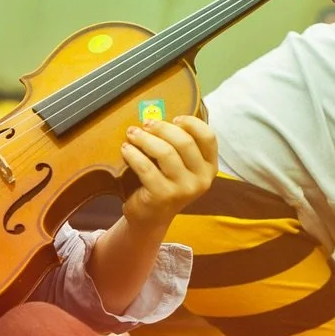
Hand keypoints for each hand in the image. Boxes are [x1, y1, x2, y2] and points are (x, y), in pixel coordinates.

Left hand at [120, 113, 217, 232]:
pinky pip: (146, 167)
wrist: (150, 218)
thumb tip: (158, 117)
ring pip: (165, 152)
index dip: (191, 123)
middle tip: (145, 124)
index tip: (174, 118)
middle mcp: (201, 179)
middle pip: (184, 142)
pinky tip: (125, 149)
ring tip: (132, 134)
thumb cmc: (163, 185)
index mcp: (209, 167)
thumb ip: (179, 146)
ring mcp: (184, 189)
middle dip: (162, 128)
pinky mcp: (164, 195)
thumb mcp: (179, 167)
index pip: (208, 137)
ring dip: (145, 139)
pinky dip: (133, 155)